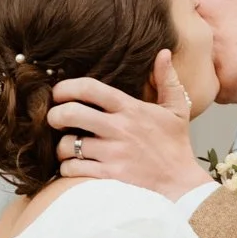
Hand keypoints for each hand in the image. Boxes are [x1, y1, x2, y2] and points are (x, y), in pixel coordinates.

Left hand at [49, 51, 213, 198]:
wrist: (182, 184)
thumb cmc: (176, 147)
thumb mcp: (177, 110)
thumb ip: (167, 80)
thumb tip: (163, 53)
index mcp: (130, 109)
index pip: (90, 88)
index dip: (66, 87)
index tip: (58, 93)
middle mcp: (119, 129)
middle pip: (71, 113)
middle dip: (54, 115)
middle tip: (54, 119)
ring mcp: (113, 153)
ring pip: (67, 144)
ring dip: (60, 146)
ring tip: (64, 147)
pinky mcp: (109, 176)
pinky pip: (73, 168)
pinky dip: (66, 167)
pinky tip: (72, 166)